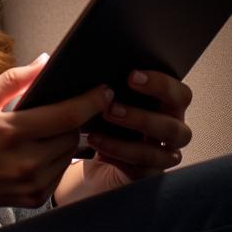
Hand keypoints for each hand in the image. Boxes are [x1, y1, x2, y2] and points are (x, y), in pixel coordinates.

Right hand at [0, 54, 114, 215]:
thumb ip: (15, 79)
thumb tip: (45, 60)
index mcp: (10, 132)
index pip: (65, 116)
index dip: (90, 101)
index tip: (104, 90)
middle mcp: (24, 161)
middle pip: (72, 135)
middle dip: (70, 121)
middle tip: (56, 112)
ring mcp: (29, 184)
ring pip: (69, 155)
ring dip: (63, 141)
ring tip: (41, 133)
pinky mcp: (32, 199)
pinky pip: (59, 173)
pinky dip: (54, 160)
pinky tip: (34, 153)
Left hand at [55, 69, 193, 205]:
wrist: (83, 162)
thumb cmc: (91, 121)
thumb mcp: (90, 100)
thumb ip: (84, 80)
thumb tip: (50, 58)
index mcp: (160, 103)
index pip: (179, 91)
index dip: (161, 82)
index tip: (131, 75)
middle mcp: (169, 125)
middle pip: (180, 113)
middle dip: (150, 101)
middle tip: (113, 103)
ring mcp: (163, 150)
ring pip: (169, 139)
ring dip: (137, 124)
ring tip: (106, 117)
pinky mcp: (149, 173)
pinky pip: (146, 164)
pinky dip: (121, 150)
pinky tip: (98, 141)